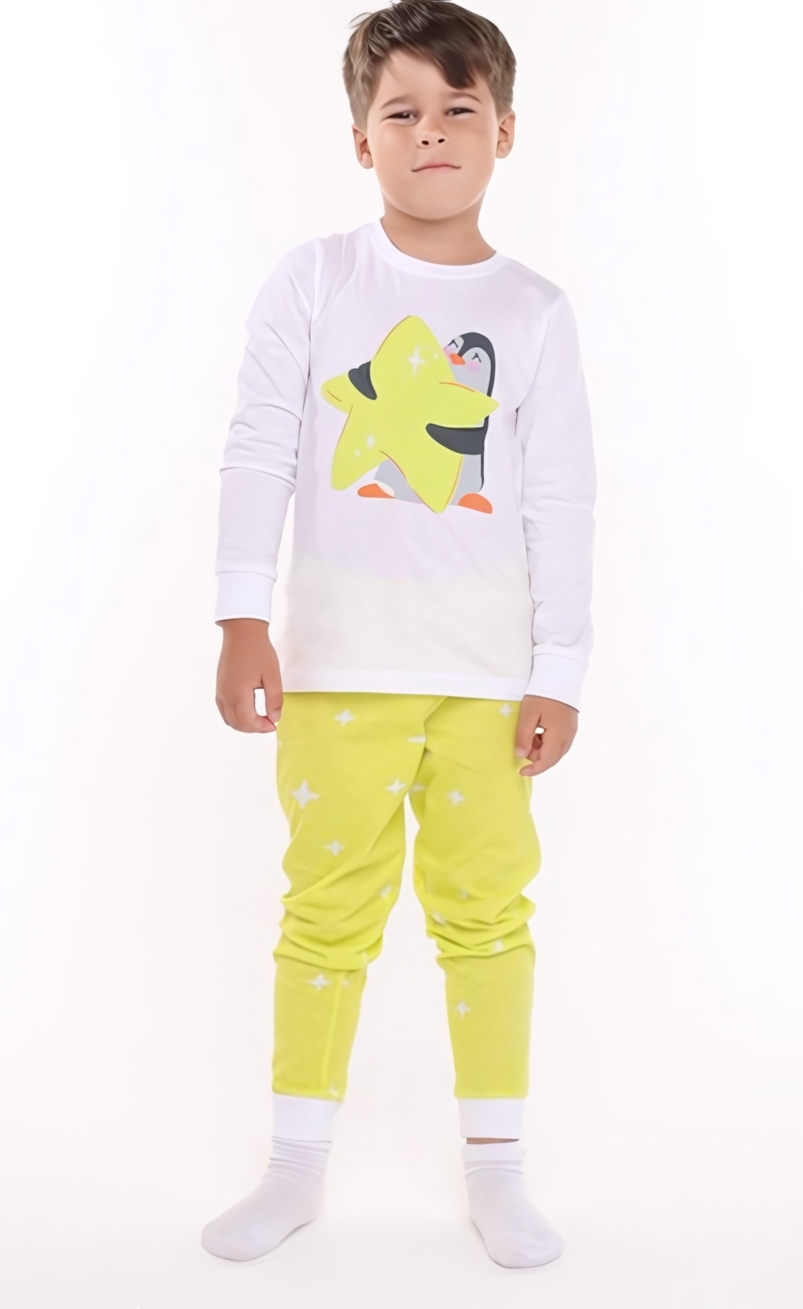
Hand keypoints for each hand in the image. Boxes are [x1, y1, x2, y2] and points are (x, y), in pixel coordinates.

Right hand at [215, 618, 282, 732]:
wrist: (242, 632)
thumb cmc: (258, 651)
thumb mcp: (272, 675)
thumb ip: (274, 699)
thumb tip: (274, 718)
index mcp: (238, 694)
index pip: (248, 722)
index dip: (262, 727)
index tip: (274, 724)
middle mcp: (226, 695)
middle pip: (237, 724)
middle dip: (254, 728)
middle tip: (269, 722)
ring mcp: (220, 691)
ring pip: (229, 719)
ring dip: (244, 724)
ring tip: (260, 718)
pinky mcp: (219, 686)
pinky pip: (224, 710)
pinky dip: (235, 716)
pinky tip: (248, 710)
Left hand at [514, 695, 577, 775]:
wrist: (560, 675)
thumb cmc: (542, 694)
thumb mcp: (528, 714)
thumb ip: (524, 736)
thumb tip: (520, 755)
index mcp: (559, 735)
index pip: (547, 761)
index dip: (534, 769)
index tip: (521, 771)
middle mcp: (568, 736)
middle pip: (552, 758)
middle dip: (536, 758)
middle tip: (523, 745)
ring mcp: (571, 731)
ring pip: (556, 751)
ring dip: (541, 750)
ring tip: (530, 735)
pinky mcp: (571, 726)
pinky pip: (559, 742)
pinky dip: (547, 743)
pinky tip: (539, 731)